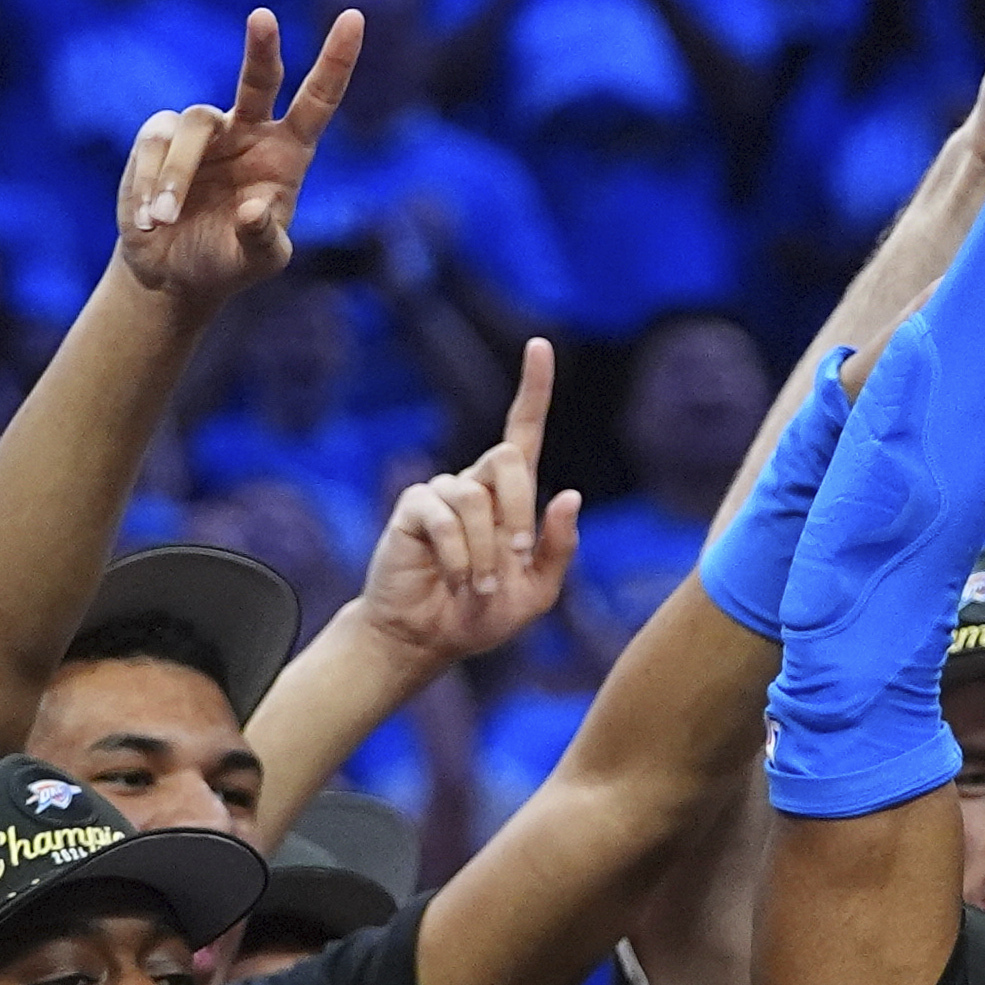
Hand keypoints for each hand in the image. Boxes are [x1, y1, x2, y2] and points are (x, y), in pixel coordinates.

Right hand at [116, 11, 360, 307]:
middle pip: (260, 80)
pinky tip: (149, 220)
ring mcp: (206, 130)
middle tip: (263, 17)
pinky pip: (155, 144)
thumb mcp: (259, 261)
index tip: (354, 17)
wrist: (175, 272)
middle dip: (262, 49)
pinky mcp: (160, 136)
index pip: (318, 100)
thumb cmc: (229, 261)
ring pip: (195, 126)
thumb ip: (262, 238)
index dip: (336, 61)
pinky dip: (149, 182)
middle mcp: (250, 131)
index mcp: (288, 153)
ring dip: (177, 175)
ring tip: (165, 220)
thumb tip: (252, 211)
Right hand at [349, 340, 577, 670]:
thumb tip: (570, 494)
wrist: (427, 639)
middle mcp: (476, 484)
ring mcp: (442, 493)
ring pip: (477, 497)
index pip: (523, 430)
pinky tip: (455, 578)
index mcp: (511, 497)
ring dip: (486, 552)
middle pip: (509, 458)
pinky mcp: (413, 508)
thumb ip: (558, 548)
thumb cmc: (481, 615)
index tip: (539, 346)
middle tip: (516, 557)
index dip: (533, 388)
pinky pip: (445, 517)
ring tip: (477, 585)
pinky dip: (459, 555)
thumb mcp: (536, 591)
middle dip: (520, 510)